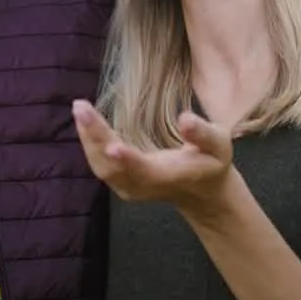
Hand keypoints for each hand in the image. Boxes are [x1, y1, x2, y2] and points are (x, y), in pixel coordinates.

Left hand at [72, 99, 234, 217]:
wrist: (200, 191)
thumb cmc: (211, 162)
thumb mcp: (219, 145)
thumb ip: (204, 133)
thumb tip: (184, 119)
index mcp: (169, 176)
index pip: (146, 171)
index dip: (129, 160)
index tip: (112, 147)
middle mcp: (144, 186)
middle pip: (113, 167)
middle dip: (96, 137)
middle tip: (82, 107)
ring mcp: (129, 188)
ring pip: (101, 167)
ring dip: (87, 138)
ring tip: (81, 109)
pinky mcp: (120, 183)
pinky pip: (99, 165)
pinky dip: (89, 143)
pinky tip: (84, 121)